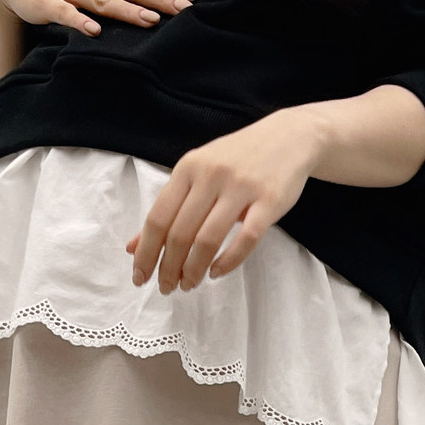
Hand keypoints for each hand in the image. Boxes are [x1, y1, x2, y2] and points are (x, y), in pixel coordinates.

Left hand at [127, 108, 327, 293]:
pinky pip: (245, 239)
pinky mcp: (269, 201)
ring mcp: (241, 187)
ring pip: (208, 239)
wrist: (290, 137)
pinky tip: (216, 272)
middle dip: (168, 267)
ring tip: (189, 284)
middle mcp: (211, 175)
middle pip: (180, 232)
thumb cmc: (237, 160)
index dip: (146, 253)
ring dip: (194, 269)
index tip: (140, 277)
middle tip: (167, 288)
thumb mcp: (197, 174)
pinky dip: (228, 262)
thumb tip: (134, 247)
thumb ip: (168, 209)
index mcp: (188, 168)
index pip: (158, 218)